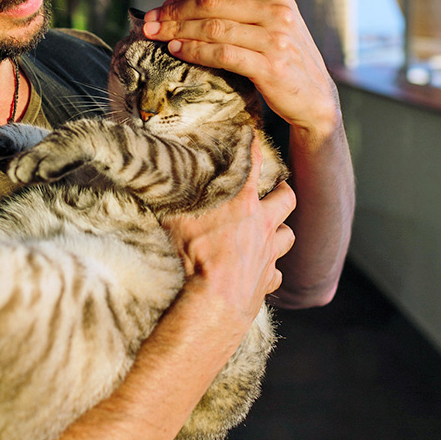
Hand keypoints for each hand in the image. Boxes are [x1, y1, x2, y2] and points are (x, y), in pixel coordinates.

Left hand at [144, 0, 340, 141]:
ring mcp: (276, 38)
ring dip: (178, 31)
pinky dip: (194, 50)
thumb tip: (185, 4)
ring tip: (156, 37)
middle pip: (211, 2)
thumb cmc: (284, 61)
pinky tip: (177, 51)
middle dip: (173, 12)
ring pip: (213, 26)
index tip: (161, 7)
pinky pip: (222, 53)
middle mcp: (278, 11)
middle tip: (149, 23)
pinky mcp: (271, 66)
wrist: (315, 99)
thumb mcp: (271, 24)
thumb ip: (240, 10)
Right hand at [163, 138, 295, 351]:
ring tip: (271, 230)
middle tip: (275, 189)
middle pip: (287, 197)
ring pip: (289, 235)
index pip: (253, 164)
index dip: (254, 147)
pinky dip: (271, 269)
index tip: (255, 136)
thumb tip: (151, 182)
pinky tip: (261, 271)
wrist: (214, 303)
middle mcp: (262, 224)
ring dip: (281, 231)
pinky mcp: (268, 280)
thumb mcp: (175, 222)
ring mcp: (269, 253)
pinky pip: (277, 272)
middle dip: (283, 190)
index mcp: (242, 203)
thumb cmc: (194, 259)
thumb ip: (171, 201)